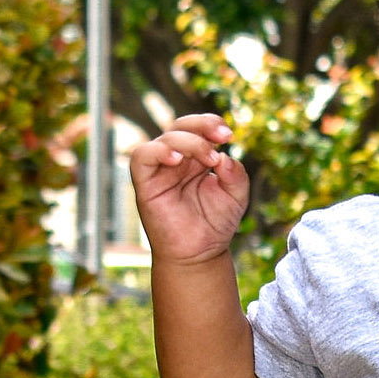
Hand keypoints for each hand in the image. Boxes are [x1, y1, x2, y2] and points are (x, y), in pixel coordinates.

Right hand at [129, 114, 249, 265]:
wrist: (199, 253)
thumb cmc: (215, 224)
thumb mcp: (236, 197)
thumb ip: (236, 175)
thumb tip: (225, 157)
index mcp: (196, 158)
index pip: (198, 128)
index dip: (211, 124)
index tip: (229, 134)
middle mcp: (176, 159)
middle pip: (181, 126)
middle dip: (202, 126)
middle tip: (223, 136)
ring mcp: (160, 169)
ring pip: (165, 139)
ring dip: (189, 142)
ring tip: (209, 157)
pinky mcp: (145, 182)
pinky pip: (142, 157)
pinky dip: (158, 152)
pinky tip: (176, 159)